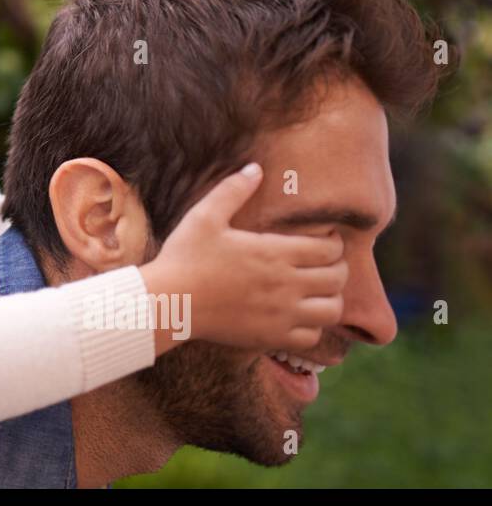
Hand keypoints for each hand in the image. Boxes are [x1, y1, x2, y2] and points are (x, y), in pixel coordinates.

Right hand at [140, 163, 346, 353]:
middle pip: (338, 278)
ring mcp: (281, 314)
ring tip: (316, 291)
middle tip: (324, 264)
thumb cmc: (184, 257)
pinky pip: (311, 337)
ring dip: (329, 298)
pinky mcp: (271, 337)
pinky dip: (311, 327)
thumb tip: (255, 168)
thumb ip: (233, 190)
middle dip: (337, 268)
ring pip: (332, 310)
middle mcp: (285, 285)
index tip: (323, 240)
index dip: (333, 242)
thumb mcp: (205, 216)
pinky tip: (296, 316)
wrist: (169, 302)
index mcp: (274, 253)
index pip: (330, 249)